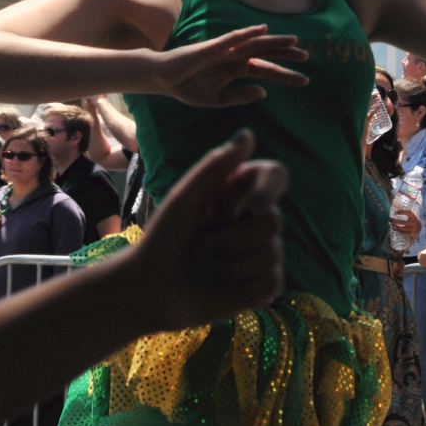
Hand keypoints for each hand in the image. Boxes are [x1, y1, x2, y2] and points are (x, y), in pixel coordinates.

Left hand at [121, 130, 285, 330]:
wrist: (147, 291)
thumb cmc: (162, 240)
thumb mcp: (184, 199)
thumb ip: (215, 166)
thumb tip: (248, 134)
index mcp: (241, 194)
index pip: (277, 176)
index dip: (267, 192)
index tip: (243, 210)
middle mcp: (256, 221)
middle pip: (275, 221)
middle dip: (234, 239)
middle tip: (203, 246)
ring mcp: (261, 253)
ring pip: (272, 254)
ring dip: (232, 266)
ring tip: (207, 269)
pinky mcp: (262, 285)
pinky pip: (272, 282)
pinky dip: (245, 288)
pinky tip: (222, 288)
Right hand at [152, 25, 308, 106]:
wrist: (164, 81)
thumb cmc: (189, 88)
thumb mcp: (218, 99)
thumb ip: (240, 96)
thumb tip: (263, 92)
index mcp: (238, 70)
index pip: (267, 70)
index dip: (286, 75)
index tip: (306, 80)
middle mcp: (235, 57)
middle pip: (266, 54)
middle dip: (287, 55)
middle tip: (307, 57)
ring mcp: (225, 50)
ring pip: (255, 42)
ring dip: (274, 41)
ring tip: (294, 41)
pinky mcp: (212, 46)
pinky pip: (233, 38)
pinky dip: (248, 32)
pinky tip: (262, 29)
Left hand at [391, 208, 420, 241]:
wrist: (420, 229)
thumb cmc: (412, 220)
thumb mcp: (411, 216)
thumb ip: (406, 214)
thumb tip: (394, 211)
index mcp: (414, 216)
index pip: (409, 212)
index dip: (402, 212)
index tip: (394, 212)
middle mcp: (414, 222)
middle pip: (403, 222)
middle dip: (395, 221)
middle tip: (389, 219)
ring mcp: (413, 229)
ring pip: (401, 228)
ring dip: (395, 226)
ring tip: (390, 224)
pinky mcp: (411, 234)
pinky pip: (402, 232)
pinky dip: (397, 230)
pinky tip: (394, 228)